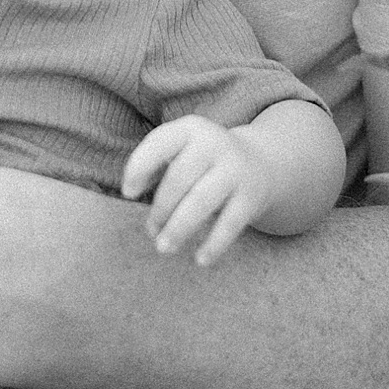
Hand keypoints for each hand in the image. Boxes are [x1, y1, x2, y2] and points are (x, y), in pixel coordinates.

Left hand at [122, 115, 270, 265]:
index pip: (160, 143)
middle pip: (180, 178)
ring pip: (201, 201)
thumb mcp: (181, 149)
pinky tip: (200, 260)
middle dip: (160, 209)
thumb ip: (153, 164)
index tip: (128, 193)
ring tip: (163, 247)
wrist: (260, 162)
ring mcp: (235, 170)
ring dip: (178, 228)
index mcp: (191, 129)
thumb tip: (131, 191)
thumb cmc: (203, 161)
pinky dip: (214, 244)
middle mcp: (215, 144)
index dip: (139, 167)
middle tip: (151, 232)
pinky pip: (230, 224)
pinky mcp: (250, 197)